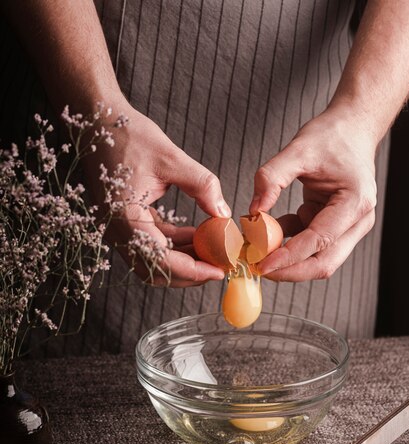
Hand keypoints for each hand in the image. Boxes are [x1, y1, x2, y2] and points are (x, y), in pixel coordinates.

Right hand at [84, 102, 229, 286]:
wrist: (98, 120)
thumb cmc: (128, 135)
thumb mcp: (171, 158)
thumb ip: (201, 186)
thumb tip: (224, 212)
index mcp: (125, 220)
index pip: (161, 262)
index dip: (192, 272)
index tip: (218, 271)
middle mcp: (117, 232)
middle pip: (156, 271)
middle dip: (189, 273)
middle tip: (218, 266)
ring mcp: (118, 229)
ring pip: (153, 261)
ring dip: (183, 260)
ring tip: (213, 251)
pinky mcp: (124, 221)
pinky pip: (151, 243)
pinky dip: (174, 244)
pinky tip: (198, 235)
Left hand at [249, 108, 377, 281]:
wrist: (351, 129)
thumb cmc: (332, 136)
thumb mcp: (298, 149)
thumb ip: (272, 178)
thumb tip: (253, 211)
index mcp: (355, 202)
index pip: (320, 241)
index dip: (290, 257)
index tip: (262, 264)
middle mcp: (357, 220)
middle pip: (324, 262)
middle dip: (290, 270)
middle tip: (258, 269)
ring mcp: (348, 227)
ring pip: (317, 259)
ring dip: (287, 261)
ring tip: (257, 254)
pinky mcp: (334, 227)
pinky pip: (309, 245)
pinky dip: (287, 244)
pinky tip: (267, 234)